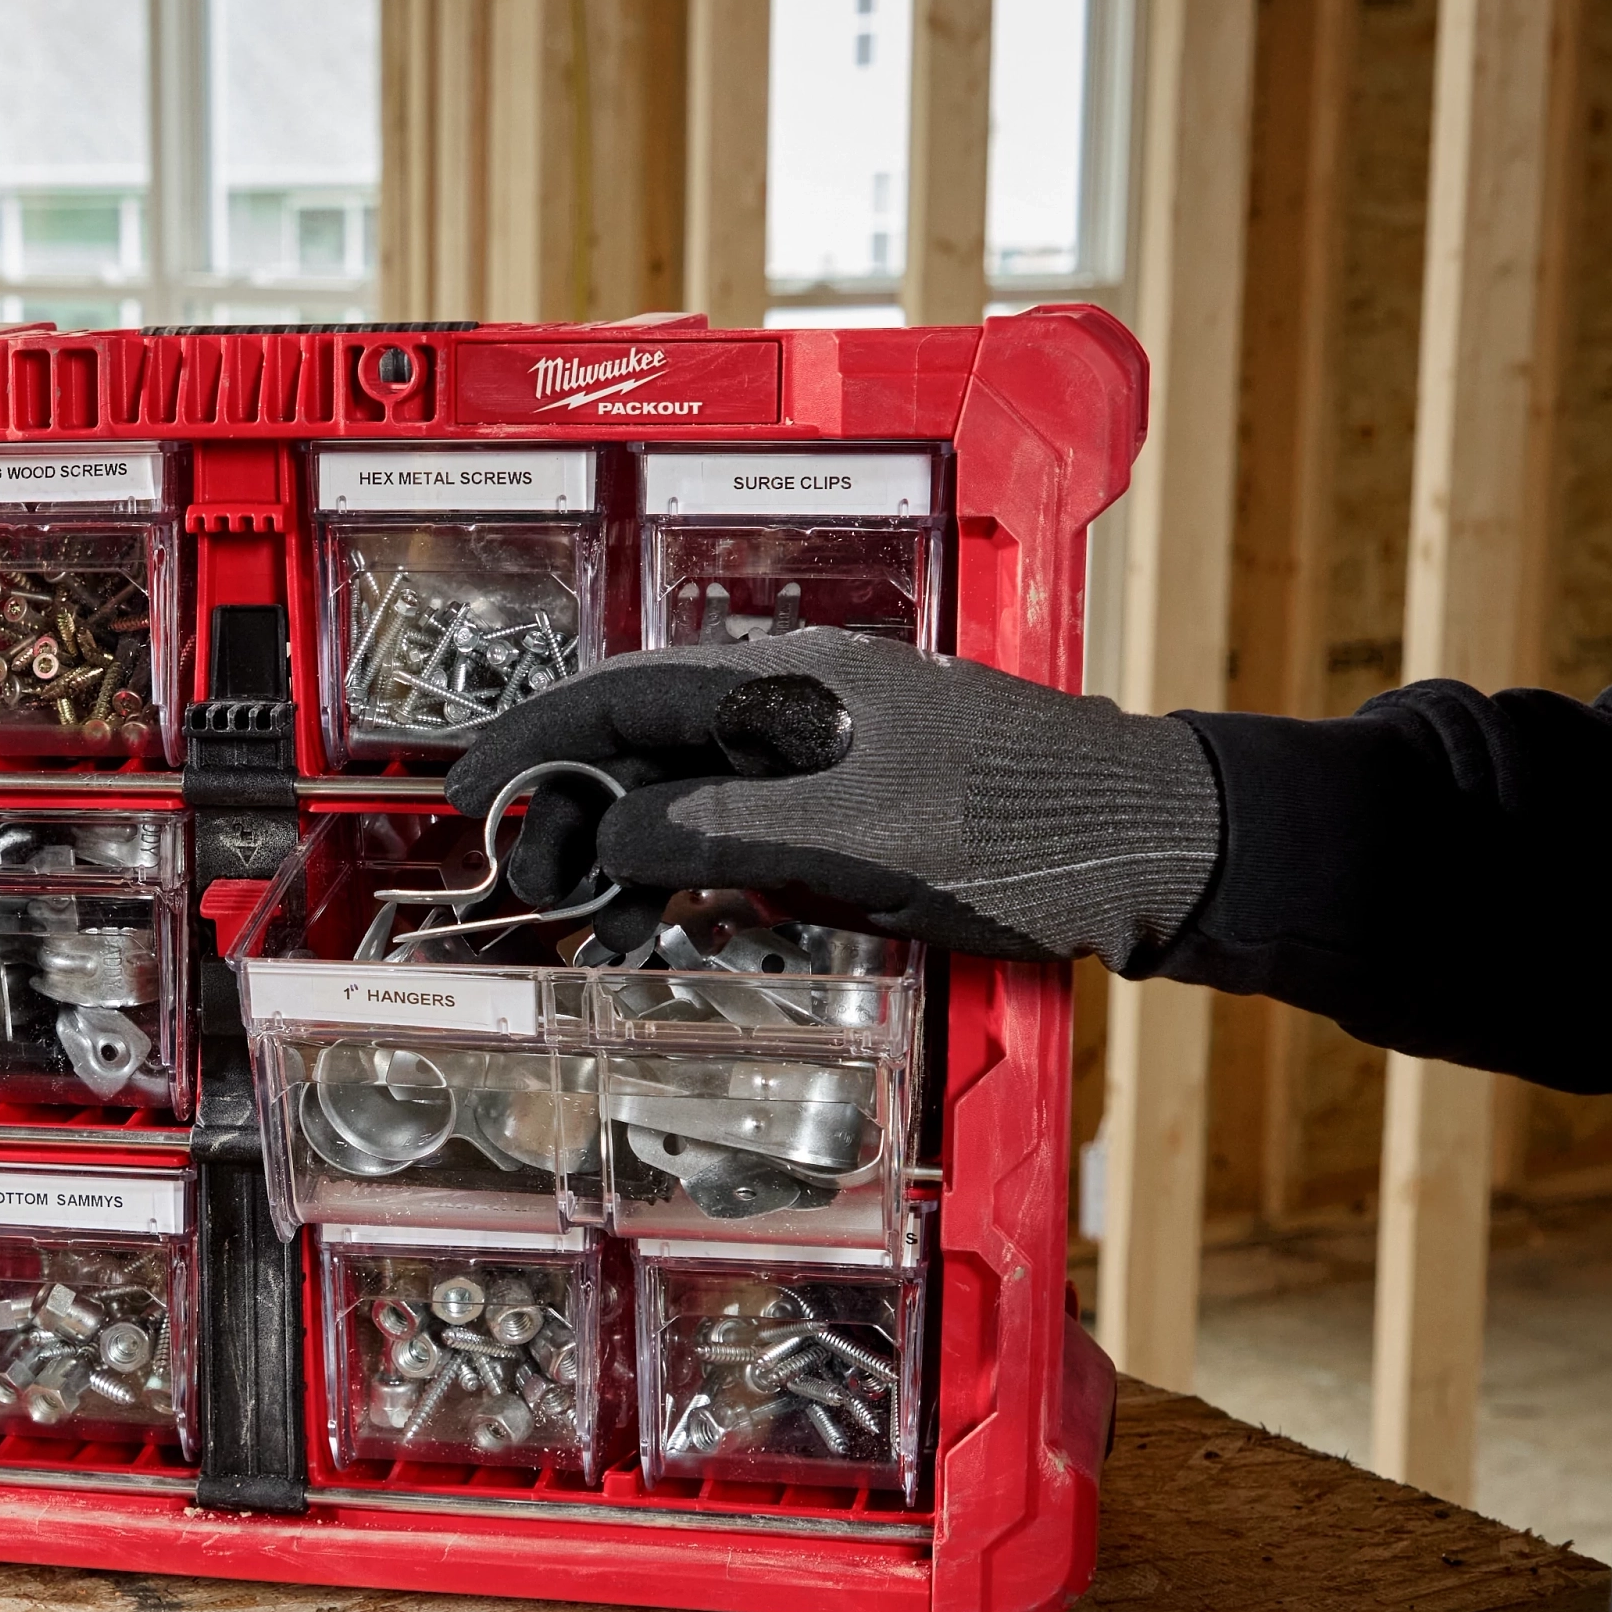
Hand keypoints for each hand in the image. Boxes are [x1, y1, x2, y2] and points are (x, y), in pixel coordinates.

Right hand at [442, 628, 1222, 969]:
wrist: (1144, 839)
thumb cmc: (1017, 829)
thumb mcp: (852, 841)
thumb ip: (722, 831)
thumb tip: (617, 834)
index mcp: (786, 683)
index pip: (620, 695)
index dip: (533, 743)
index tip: (467, 792)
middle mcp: (796, 699)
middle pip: (645, 741)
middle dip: (575, 812)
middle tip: (533, 888)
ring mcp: (828, 745)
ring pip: (691, 788)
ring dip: (635, 853)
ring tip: (604, 927)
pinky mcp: (857, 796)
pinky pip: (744, 819)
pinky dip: (696, 867)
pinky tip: (683, 916)